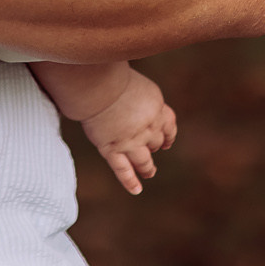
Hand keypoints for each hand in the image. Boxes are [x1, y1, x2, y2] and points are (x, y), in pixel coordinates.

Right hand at [78, 70, 176, 194]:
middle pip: (155, 143)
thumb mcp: (136, 83)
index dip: (168, 136)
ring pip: (145, 162)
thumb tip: (138, 102)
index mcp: (156, 108)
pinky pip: (124, 171)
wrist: (95, 85)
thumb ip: (142, 97)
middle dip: (153, 147)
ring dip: (148, 168)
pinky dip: (131, 181)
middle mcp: (148, 128)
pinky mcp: (113, 150)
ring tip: (150, 172)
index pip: (169, 126)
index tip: (166, 143)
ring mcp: (131, 141)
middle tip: (149, 151)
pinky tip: (136, 190)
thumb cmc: (110, 76)